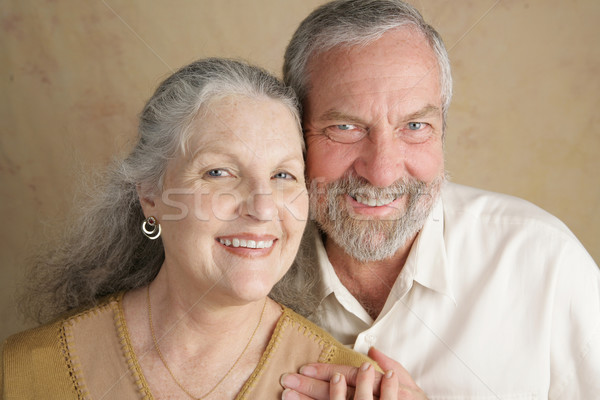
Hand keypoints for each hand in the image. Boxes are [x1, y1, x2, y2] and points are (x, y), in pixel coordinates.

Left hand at [280, 347, 427, 398]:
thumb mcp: (411, 387)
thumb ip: (392, 367)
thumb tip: (372, 351)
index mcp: (379, 387)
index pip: (348, 376)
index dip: (325, 371)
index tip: (303, 369)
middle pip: (335, 394)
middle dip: (310, 387)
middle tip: (287, 382)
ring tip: (287, 397)